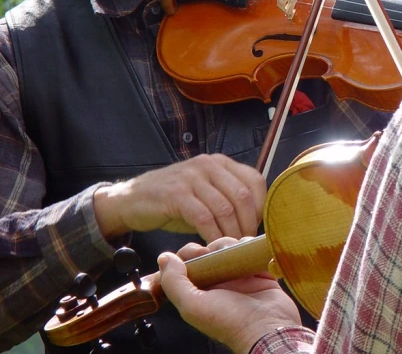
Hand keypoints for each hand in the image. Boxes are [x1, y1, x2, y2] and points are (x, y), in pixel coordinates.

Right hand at [93, 154, 265, 242]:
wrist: (131, 200)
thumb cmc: (174, 201)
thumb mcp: (206, 192)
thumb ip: (229, 198)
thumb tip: (257, 219)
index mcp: (220, 162)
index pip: (255, 181)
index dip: (260, 207)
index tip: (256, 227)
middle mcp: (208, 165)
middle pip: (243, 196)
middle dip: (248, 224)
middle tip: (244, 243)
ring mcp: (192, 178)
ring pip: (225, 208)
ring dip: (231, 233)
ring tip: (230, 248)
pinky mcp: (176, 195)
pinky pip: (204, 218)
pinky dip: (212, 235)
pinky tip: (212, 246)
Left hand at [158, 238, 300, 353]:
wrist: (268, 326)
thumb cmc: (231, 322)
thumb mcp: (193, 305)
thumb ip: (174, 282)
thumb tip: (164, 258)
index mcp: (201, 291)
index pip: (188, 263)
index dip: (190, 252)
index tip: (198, 252)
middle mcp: (219, 283)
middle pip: (210, 251)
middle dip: (214, 246)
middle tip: (220, 253)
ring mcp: (240, 276)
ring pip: (231, 248)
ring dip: (233, 244)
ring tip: (237, 255)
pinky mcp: (259, 271)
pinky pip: (251, 250)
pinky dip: (250, 246)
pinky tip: (250, 254)